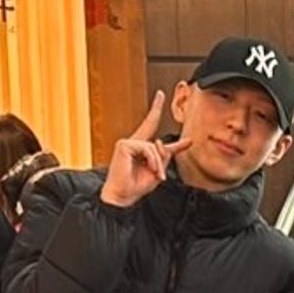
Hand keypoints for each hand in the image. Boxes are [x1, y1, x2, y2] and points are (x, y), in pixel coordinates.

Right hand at [98, 90, 191, 207]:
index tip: (171, 112)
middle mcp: (133, 144)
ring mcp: (127, 143)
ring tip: (158, 175)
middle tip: (161, 96)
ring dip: (159, 163)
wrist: (122, 196)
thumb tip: (163, 142)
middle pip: (150, 124)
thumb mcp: (157, 172)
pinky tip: (151, 169)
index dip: (163, 124)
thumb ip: (163, 157)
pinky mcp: (124, 145)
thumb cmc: (136, 187)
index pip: (155, 137)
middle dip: (156, 109)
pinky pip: (147, 148)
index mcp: (141, 152)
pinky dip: (153, 160)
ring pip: (154, 146)